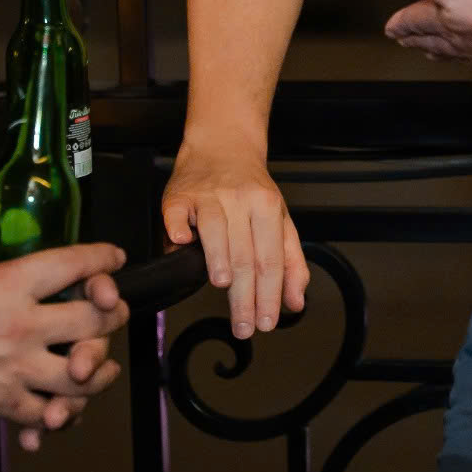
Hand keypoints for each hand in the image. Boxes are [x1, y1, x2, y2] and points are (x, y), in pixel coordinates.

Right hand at [0, 236, 125, 447]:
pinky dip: (57, 416)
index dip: (102, 259)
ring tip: (103, 367)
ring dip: (99, 372)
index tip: (114, 258)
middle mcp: (23, 326)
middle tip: (115, 313)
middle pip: (93, 323)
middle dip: (113, 317)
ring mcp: (15, 369)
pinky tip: (61, 411)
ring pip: (80, 378)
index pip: (74, 265)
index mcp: (10, 283)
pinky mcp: (1, 404)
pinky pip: (44, 416)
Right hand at [162, 141, 307, 340]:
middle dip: (245, 295)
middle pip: (245, 254)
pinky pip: (176, 214)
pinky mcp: (179, 195)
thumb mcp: (279, 219)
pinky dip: (178, 229)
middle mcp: (240, 200)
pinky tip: (180, 245)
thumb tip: (295, 302)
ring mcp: (208, 195)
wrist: (222, 145)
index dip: (269, 295)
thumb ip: (290, 263)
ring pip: (215, 230)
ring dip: (218, 258)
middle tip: (243, 326)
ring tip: (223, 286)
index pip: (271, 260)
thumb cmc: (250, 189)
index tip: (266, 322)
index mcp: (267, 207)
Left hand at [389, 0, 471, 63]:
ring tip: (428, 51)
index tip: (390, 27)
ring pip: (450, 51)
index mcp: (441, 21)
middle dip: (415, 38)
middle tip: (402, 40)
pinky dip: (471, 59)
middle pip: (429, 40)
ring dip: (436, 50)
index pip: (414, 21)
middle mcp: (454, 40)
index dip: (401, 22)